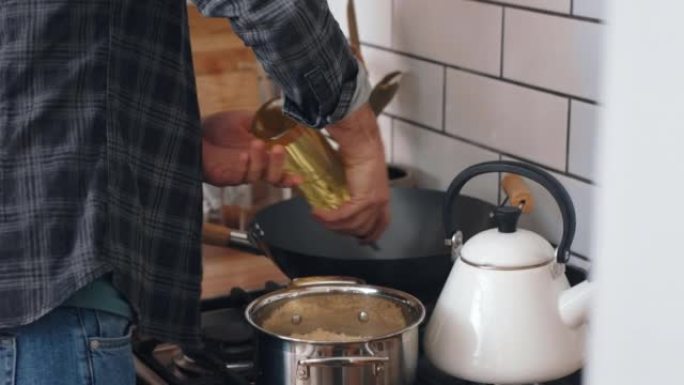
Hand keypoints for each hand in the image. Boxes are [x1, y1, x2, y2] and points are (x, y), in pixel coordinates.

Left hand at [202, 110, 300, 186]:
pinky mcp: (224, 177)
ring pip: (257, 176)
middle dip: (279, 164)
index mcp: (260, 157)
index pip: (278, 170)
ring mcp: (238, 174)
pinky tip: (243, 156)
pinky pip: (239, 175)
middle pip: (272, 177)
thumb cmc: (216, 128)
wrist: (190, 132)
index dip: (290, 176)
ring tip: (258, 143)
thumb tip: (289, 122)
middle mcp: (252, 168)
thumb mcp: (245, 119)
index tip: (300, 177)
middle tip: (279, 149)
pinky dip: (244, 166)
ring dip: (261, 161)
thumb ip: (266, 122)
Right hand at [314, 104, 389, 241]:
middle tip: (327, 224)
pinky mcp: (365, 199)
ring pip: (352, 226)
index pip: (381, 224)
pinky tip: (319, 214)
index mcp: (382, 197)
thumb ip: (350, 189)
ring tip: (319, 217)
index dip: (370, 235)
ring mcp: (374, 202)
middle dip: (344, 231)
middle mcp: (381, 202)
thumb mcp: (357, 175)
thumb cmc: (360, 150)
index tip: (360, 240)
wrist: (362, 141)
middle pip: (364, 229)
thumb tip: (333, 195)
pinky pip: (344, 217)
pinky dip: (329, 218)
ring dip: (332, 225)